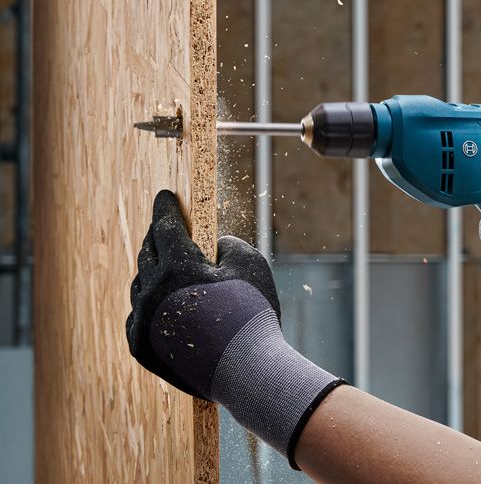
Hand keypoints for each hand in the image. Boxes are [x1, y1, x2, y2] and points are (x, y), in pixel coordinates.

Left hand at [127, 190, 279, 399]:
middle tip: (164, 229)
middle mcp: (152, 291)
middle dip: (157, 237)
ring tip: (164, 268)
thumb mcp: (251, 263)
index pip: (165, 227)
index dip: (166, 208)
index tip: (165, 196)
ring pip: (141, 286)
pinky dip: (148, 306)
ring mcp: (143, 321)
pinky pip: (138, 317)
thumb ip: (229, 245)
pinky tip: (160, 305)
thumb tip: (213, 247)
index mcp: (177, 267)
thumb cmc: (254, 314)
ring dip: (152, 273)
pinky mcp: (141, 347)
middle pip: (149, 254)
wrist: (249, 372)